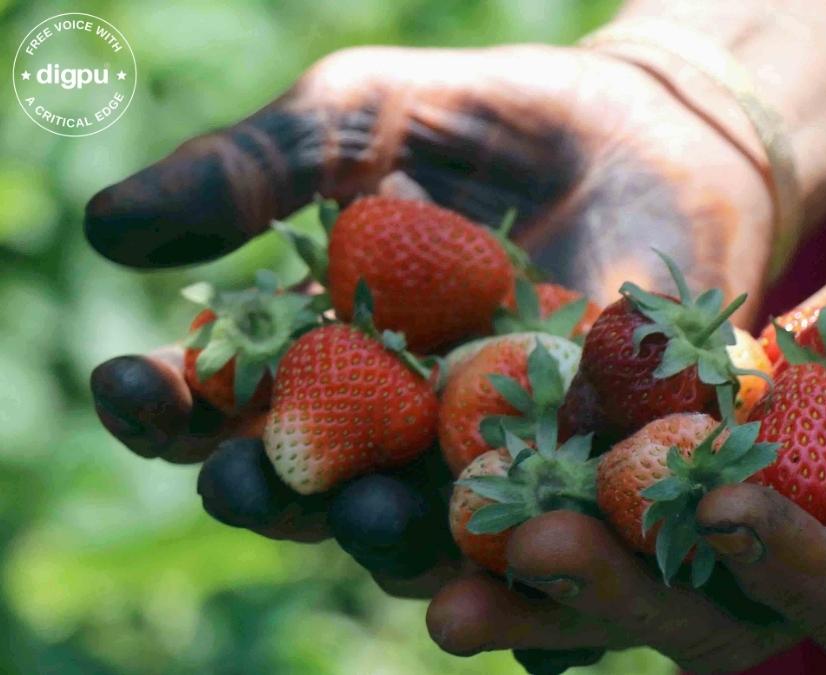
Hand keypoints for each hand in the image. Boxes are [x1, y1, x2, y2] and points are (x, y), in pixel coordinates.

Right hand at [87, 41, 771, 626]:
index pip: (218, 405)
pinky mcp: (588, 468)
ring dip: (395, 539)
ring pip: (430, 533)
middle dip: (277, 495)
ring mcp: (487, 460)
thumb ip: (251, 172)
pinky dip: (545, 545)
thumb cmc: (486, 119)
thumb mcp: (359, 122)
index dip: (166, 407)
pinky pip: (563, 530)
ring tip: (376, 515)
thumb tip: (106, 227)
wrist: (647, 128)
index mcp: (316, 359)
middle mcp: (391, 429)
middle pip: (313, 494)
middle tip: (255, 482)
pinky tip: (532, 543)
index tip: (133, 386)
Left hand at [423, 111, 825, 668]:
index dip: (793, 568)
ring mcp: (756, 512)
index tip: (724, 501)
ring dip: (549, 579)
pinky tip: (469, 473)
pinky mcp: (706, 453)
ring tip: (447, 570)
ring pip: (645, 571)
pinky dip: (552, 485)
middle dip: (621, 594)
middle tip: (523, 553)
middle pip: (717, 615)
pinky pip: (621, 485)